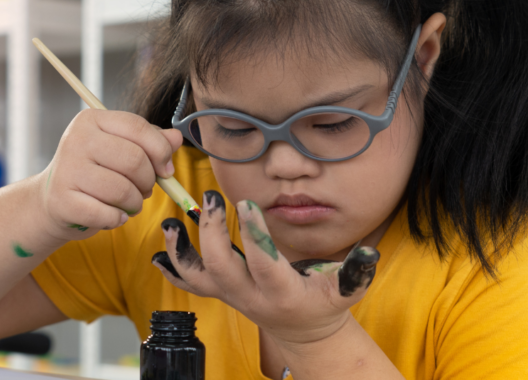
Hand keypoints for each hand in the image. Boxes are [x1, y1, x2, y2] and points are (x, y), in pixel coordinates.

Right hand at [39, 109, 182, 240]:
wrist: (52, 200)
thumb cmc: (94, 172)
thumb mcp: (119, 149)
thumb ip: (149, 141)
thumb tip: (176, 137)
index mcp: (91, 120)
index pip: (137, 127)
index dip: (160, 151)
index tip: (166, 170)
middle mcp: (76, 140)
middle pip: (134, 160)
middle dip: (148, 181)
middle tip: (145, 190)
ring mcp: (67, 170)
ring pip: (122, 190)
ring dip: (135, 203)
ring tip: (130, 204)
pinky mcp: (62, 200)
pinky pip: (107, 214)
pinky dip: (118, 219)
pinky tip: (114, 215)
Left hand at [151, 190, 378, 346]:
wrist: (304, 331)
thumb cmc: (325, 304)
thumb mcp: (347, 290)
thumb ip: (356, 271)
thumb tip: (369, 252)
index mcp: (282, 293)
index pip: (264, 264)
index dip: (254, 236)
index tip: (248, 204)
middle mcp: (251, 297)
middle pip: (221, 268)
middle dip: (211, 233)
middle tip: (210, 197)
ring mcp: (232, 296)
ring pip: (198, 278)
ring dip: (180, 252)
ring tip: (170, 225)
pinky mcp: (221, 293)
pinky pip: (190, 285)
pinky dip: (172, 269)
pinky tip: (158, 253)